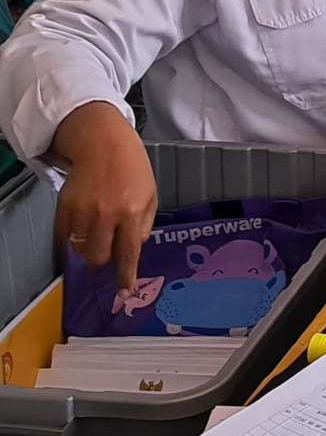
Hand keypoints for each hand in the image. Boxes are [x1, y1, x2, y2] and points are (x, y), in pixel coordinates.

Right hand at [52, 102, 156, 291]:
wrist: (102, 143)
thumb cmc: (132, 168)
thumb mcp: (150, 194)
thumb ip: (143, 224)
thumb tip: (134, 248)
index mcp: (132, 211)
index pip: (128, 252)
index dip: (126, 276)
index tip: (125, 293)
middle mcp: (107, 214)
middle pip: (99, 256)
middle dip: (103, 261)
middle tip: (107, 252)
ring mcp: (83, 210)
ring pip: (80, 249)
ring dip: (88, 249)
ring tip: (96, 233)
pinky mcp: (65, 206)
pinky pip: (65, 236)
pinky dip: (72, 238)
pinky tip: (82, 227)